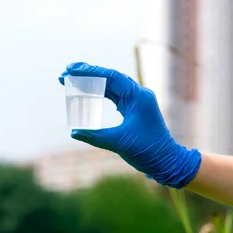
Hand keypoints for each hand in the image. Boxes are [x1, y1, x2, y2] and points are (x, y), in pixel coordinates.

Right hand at [58, 62, 200, 188]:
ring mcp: (137, 101)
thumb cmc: (147, 151)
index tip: (70, 70)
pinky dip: (100, 92)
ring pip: (111, 85)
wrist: (167, 161)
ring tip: (71, 80)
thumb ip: (94, 136)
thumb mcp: (118, 142)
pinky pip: (115, 95)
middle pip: (109, 77)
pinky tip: (86, 91)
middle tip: (65, 73)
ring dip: (92, 82)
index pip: (110, 77)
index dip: (89, 71)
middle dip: (86, 74)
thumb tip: (73, 132)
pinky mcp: (135, 109)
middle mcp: (138, 94)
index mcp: (138, 96)